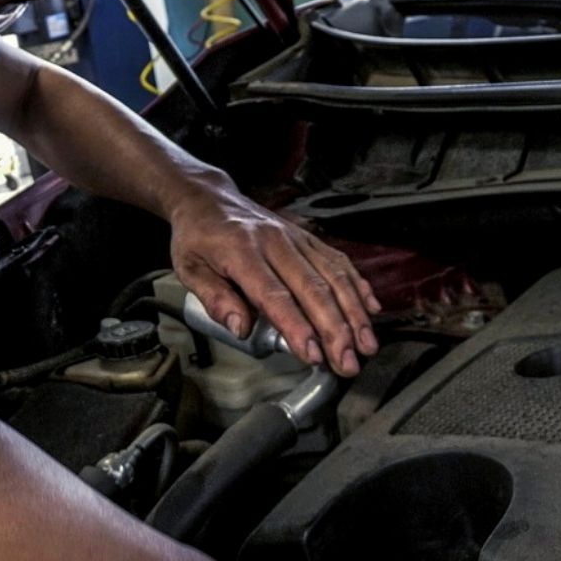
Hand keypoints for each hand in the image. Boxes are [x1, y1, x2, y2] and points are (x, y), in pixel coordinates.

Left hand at [166, 182, 379, 374]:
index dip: (296, 327)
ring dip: (354, 313)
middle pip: (313, 289)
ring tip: (366, 344)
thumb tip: (239, 328)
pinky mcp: (308, 237)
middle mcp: (275, 242)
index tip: (312, 354)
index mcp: (242, 251)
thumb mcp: (189, 268)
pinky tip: (371, 309)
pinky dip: (358, 285)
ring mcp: (295, 238)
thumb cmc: (198, 238)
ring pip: (334, 276)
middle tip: (347, 362)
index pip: (275, 295)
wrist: (209, 198)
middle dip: (335, 330)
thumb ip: (214, 299)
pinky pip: (339, 261)